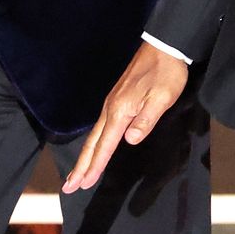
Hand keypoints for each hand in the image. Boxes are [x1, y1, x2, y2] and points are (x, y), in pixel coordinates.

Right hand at [61, 43, 187, 192]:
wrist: (163, 47)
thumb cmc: (165, 74)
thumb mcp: (161, 99)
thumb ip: (145, 121)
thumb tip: (129, 140)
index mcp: (120, 111)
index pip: (105, 145)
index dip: (95, 166)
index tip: (83, 184)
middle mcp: (111, 108)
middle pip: (92, 143)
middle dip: (81, 166)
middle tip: (69, 186)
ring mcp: (112, 103)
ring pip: (94, 135)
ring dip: (85, 156)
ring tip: (77, 173)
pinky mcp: (116, 98)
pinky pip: (100, 126)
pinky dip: (94, 142)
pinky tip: (94, 147)